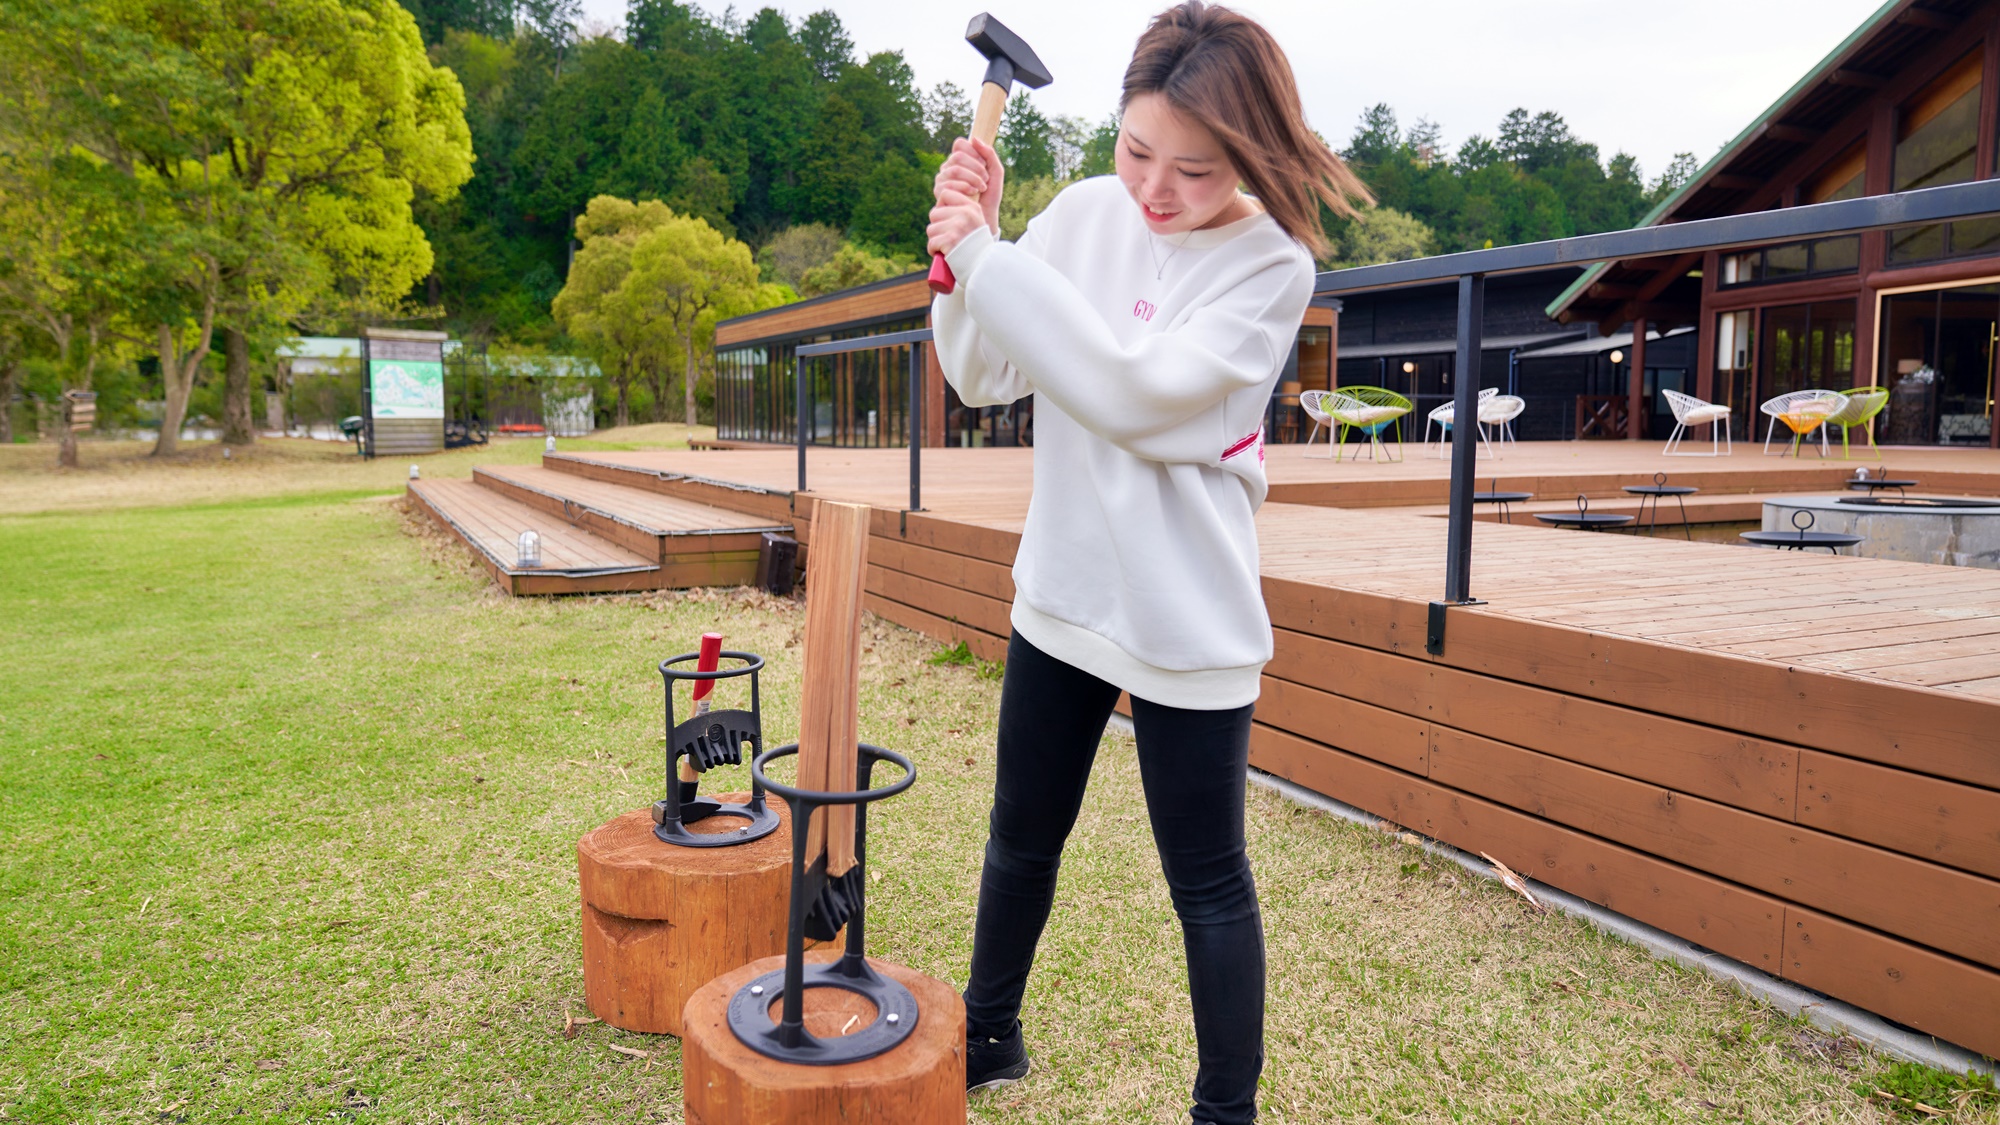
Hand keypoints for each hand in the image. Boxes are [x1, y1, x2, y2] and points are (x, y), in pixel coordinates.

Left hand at [927, 186, 987, 258]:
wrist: (984, 266)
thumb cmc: (976, 247)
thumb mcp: (974, 223)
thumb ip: (960, 212)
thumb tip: (937, 209)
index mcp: (971, 207)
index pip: (945, 194)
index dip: (941, 207)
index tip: (946, 220)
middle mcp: (965, 213)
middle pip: (934, 213)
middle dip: (937, 227)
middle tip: (948, 238)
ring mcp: (957, 226)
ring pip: (931, 229)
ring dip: (935, 240)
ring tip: (947, 247)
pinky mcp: (950, 240)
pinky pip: (931, 243)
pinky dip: (934, 251)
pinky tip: (944, 254)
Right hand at [929, 137, 1002, 253]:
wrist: (984, 218)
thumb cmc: (990, 197)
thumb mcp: (996, 173)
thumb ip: (989, 154)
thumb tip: (974, 139)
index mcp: (960, 160)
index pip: (960, 144)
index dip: (973, 151)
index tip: (984, 164)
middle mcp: (948, 168)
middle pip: (958, 156)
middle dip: (976, 168)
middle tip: (986, 180)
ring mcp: (942, 180)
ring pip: (954, 169)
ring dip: (972, 178)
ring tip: (981, 188)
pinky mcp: (939, 193)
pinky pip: (949, 183)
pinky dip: (965, 187)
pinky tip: (973, 194)